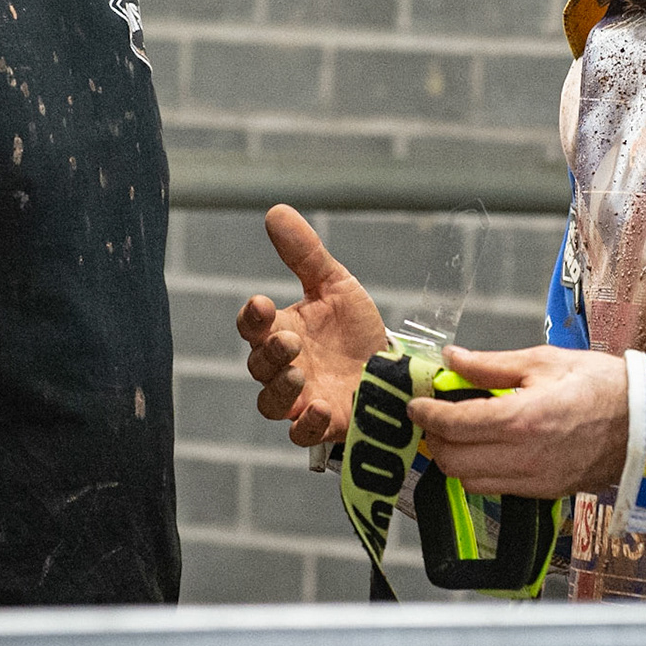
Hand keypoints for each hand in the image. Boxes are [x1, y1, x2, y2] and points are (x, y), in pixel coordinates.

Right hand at [236, 205, 387, 446]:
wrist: (394, 368)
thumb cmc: (354, 328)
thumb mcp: (335, 285)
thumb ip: (305, 253)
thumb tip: (275, 211)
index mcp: (282, 330)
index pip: (251, 326)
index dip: (251, 317)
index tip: (261, 304)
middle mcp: (285, 367)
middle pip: (258, 365)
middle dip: (270, 353)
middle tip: (290, 340)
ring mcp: (302, 399)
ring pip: (270, 403)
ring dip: (280, 388)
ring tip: (300, 372)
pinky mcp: (325, 425)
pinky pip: (301, 435)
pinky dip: (307, 425)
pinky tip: (320, 407)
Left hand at [407, 345, 628, 498]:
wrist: (645, 422)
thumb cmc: (599, 384)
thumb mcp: (543, 361)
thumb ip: (491, 364)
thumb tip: (452, 359)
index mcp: (521, 419)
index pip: (454, 424)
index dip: (426, 413)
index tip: (416, 403)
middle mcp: (523, 457)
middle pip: (453, 460)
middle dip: (435, 438)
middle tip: (434, 416)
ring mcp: (533, 480)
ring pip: (469, 480)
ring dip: (454, 458)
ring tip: (458, 431)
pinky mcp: (544, 492)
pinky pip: (495, 487)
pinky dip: (479, 470)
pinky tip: (487, 446)